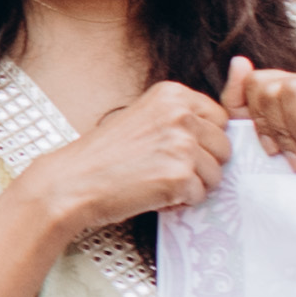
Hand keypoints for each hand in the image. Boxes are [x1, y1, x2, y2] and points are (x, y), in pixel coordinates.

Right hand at [11, 82, 235, 248]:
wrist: (72, 182)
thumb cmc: (103, 156)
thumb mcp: (143, 118)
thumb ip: (179, 117)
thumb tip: (218, 126)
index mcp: (172, 94)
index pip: (219, 118)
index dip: (204, 140)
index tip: (180, 150)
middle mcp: (181, 115)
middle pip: (223, 147)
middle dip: (202, 164)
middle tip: (166, 169)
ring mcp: (182, 145)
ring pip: (215, 174)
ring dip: (192, 185)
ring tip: (157, 181)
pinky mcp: (180, 176)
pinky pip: (200, 195)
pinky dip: (180, 202)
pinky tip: (153, 193)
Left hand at [221, 53, 295, 171]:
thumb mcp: (269, 137)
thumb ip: (241, 102)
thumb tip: (238, 61)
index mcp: (285, 90)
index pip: (255, 83)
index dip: (258, 120)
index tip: (271, 150)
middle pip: (269, 89)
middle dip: (278, 131)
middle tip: (295, 158)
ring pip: (293, 92)